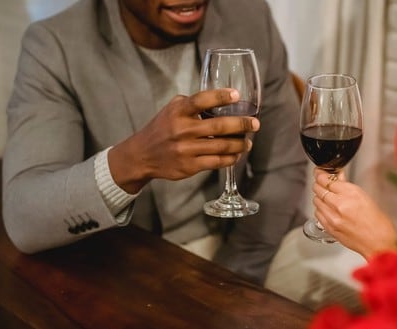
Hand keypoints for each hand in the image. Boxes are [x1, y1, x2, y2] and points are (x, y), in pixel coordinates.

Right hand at [109, 89, 259, 193]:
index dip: (220, 96)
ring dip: (240, 144)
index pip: (200, 100)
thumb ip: (191, 103)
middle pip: (219, 126)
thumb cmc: (162, 129)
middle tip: (255, 124)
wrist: (141, 155)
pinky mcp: (189, 166)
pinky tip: (237, 155)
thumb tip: (219, 99)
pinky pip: (216, 161)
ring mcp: (186, 149)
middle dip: (242, 124)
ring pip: (222, 146)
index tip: (236, 95)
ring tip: (248, 142)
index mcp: (177, 112)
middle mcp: (182, 130)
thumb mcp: (171, 110)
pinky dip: (230, 158)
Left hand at [312, 168, 396, 258]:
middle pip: (318, 189)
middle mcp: (340, 204)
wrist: (380, 244)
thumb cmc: (378, 223)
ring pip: (316, 200)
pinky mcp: (329, 228)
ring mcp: (333, 217)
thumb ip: (348, 187)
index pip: (327, 179)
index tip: (320, 173)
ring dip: (320, 197)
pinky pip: (317, 213)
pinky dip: (320, 209)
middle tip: (323, 183)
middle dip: (320, 184)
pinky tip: (327, 210)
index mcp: (352, 193)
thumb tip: (338, 178)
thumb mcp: (365, 198)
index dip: (322, 175)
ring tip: (327, 197)